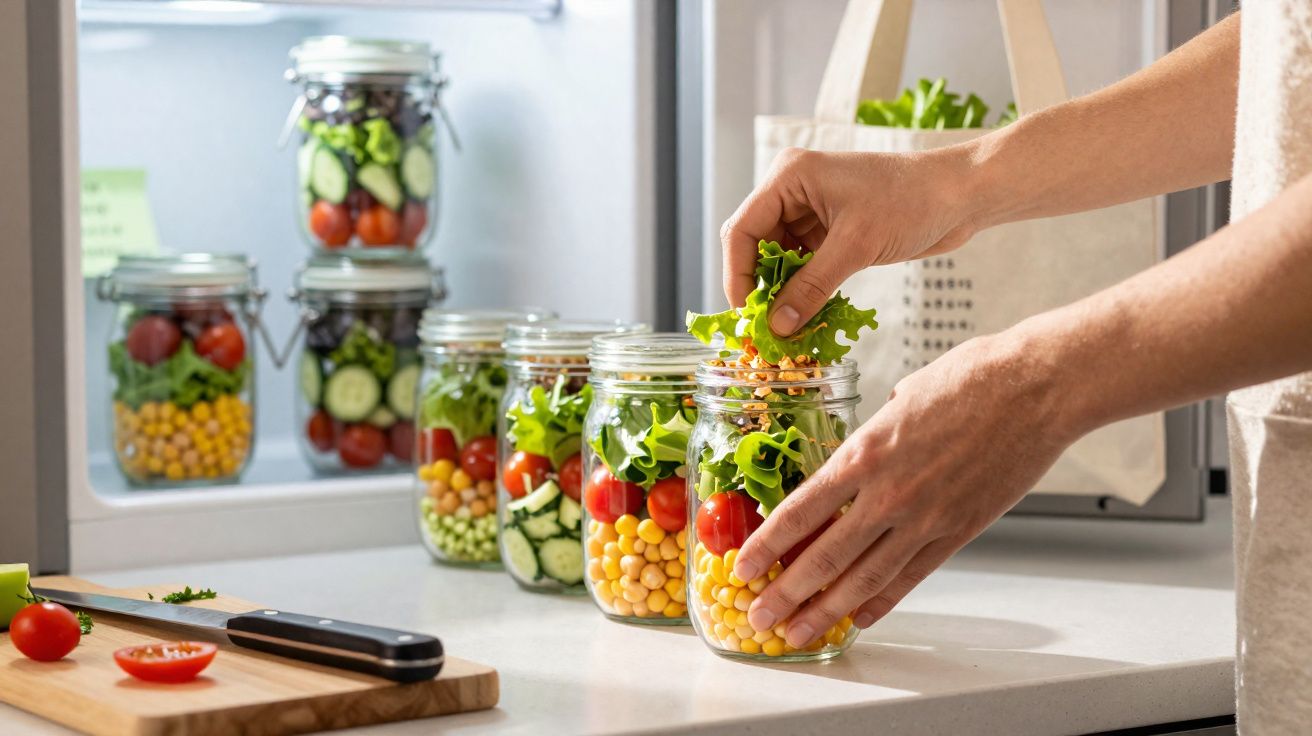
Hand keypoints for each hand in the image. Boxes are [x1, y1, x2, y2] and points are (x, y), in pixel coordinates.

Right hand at [720, 146, 981, 334]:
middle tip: (766, 328)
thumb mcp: (856, 246)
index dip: (738, 275)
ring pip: (778, 260)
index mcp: (789, 176)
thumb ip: (812, 287)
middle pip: (755, 246)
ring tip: (788, 328)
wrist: (961, 195)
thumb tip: (777, 326)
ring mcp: (811, 211)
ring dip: (783, 293)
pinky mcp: (830, 231)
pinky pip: (803, 265)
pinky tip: (809, 315)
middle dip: (760, 287)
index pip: (742, 230)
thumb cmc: (912, 201)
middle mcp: (793, 190)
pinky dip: (804, 290)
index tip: (747, 315)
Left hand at [731, 329, 1079, 647]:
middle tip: (758, 616)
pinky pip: (912, 577)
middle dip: (785, 593)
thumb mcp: (899, 397)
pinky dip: (882, 602)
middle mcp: (889, 494)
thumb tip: (862, 446)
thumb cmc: (970, 378)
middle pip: (824, 557)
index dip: (766, 545)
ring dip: (825, 611)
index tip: (742, 567)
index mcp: (864, 453)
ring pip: (864, 579)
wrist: (1036, 387)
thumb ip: (873, 434)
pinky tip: (859, 618)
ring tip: (797, 633)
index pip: (800, 511)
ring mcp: (926, 518)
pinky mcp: (960, 530)